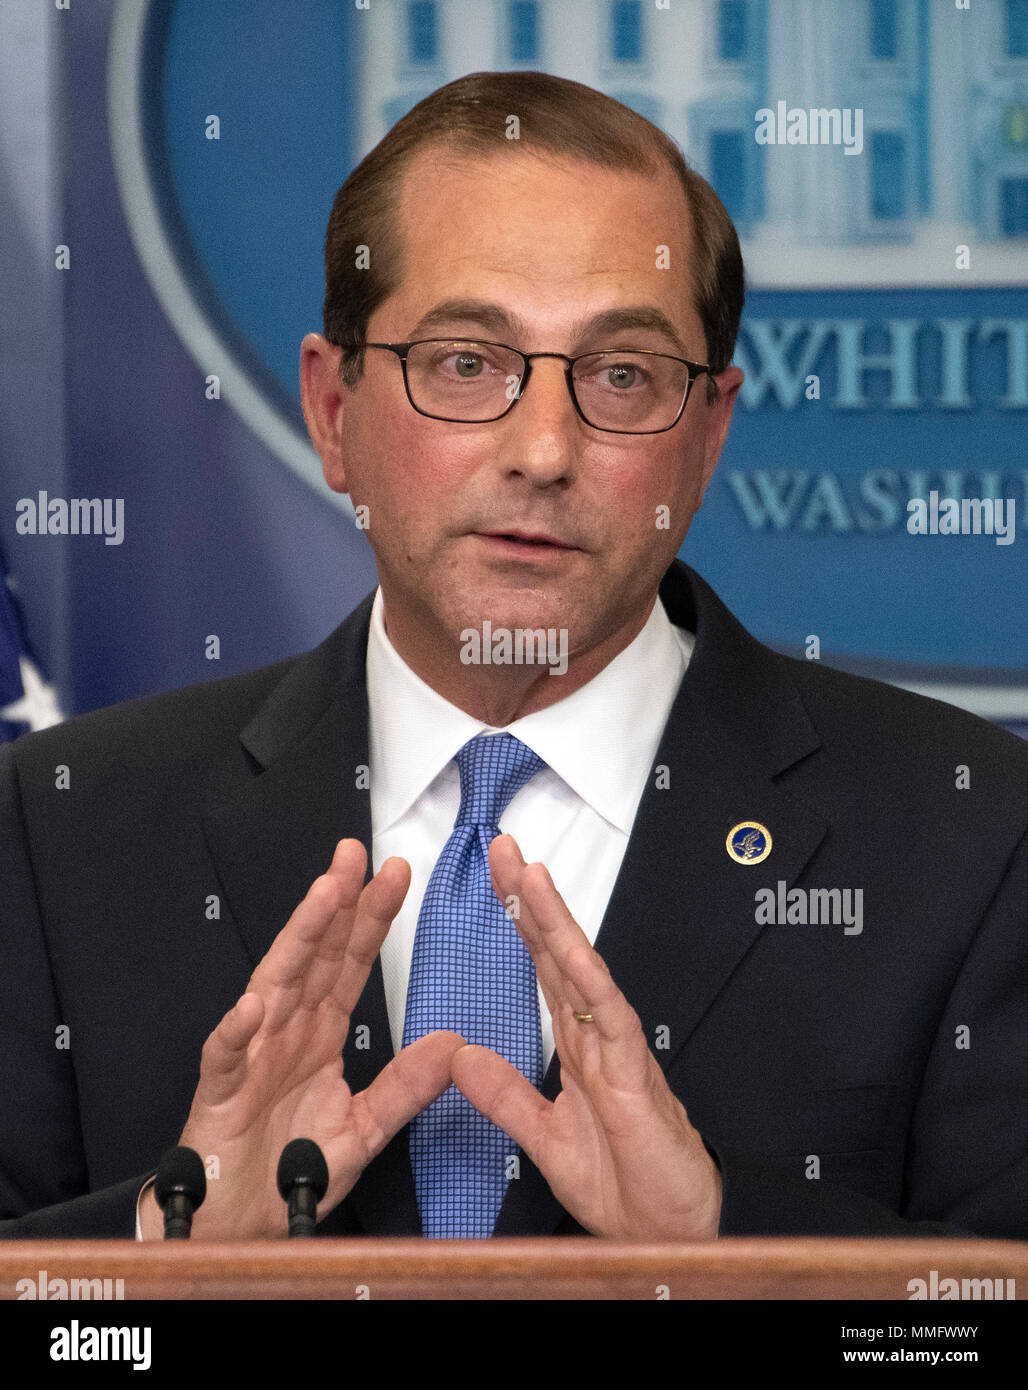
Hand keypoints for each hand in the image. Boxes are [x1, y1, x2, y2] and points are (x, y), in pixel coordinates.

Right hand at [142, 839, 462, 1238]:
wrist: (241, 1222)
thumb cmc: (290, 1168)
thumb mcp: (365, 1125)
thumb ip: (406, 1086)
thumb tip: (453, 1045)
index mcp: (319, 1033)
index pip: (348, 963)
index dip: (370, 918)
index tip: (395, 876)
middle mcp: (286, 1031)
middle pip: (314, 956)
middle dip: (335, 904)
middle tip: (355, 856)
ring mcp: (252, 1056)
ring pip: (275, 985)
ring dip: (298, 939)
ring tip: (322, 897)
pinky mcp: (222, 1093)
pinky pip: (226, 1057)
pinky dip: (235, 1031)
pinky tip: (252, 1005)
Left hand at [450, 834, 721, 1240]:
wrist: (667, 1233)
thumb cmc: (624, 1185)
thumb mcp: (544, 1138)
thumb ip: (506, 1096)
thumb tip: (461, 1057)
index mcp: (578, 1048)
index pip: (543, 970)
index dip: (520, 924)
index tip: (498, 879)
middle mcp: (598, 1038)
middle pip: (558, 955)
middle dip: (531, 901)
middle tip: (504, 849)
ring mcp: (618, 1052)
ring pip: (583, 974)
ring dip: (556, 925)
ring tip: (530, 877)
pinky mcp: (635, 1078)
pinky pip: (613, 1023)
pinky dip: (593, 986)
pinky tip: (574, 954)